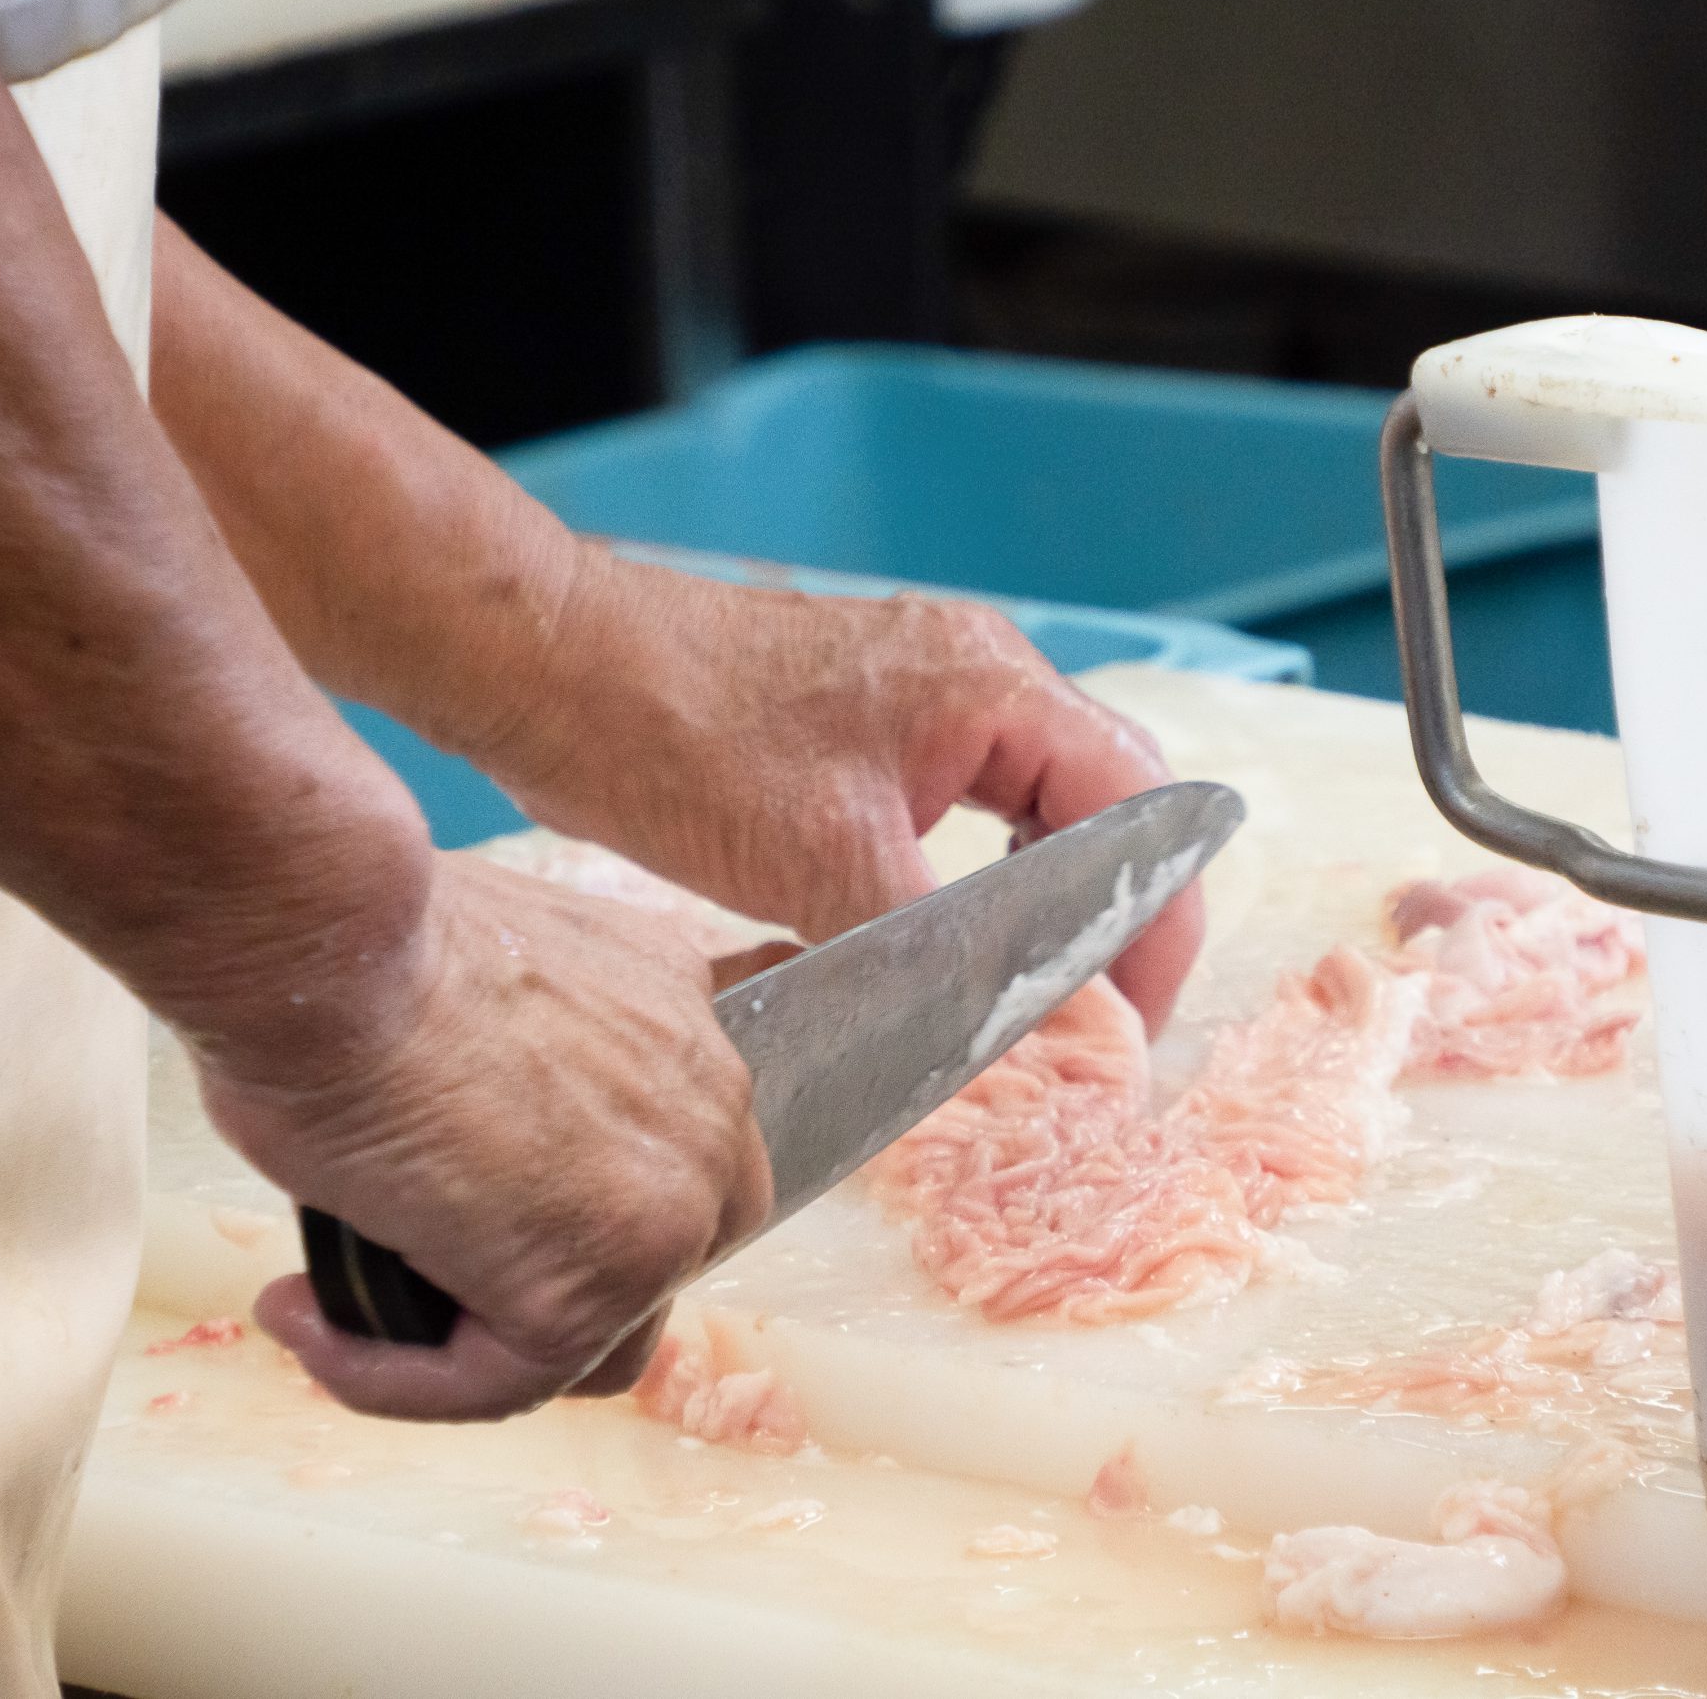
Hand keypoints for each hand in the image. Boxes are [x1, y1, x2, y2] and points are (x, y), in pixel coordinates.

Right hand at [200, 852, 770, 1420]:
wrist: (329, 943)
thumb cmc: (365, 943)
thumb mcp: (486, 976)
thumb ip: (522, 1055)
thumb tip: (475, 1126)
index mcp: (685, 1021)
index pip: (655, 1163)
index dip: (547, 1207)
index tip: (438, 1204)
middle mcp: (709, 1106)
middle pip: (647, 1257)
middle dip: (528, 1285)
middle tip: (406, 1274)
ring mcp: (669, 1205)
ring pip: (588, 1340)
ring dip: (462, 1345)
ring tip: (337, 1313)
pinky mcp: (594, 1289)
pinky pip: (503, 1382)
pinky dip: (397, 1380)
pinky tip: (313, 1328)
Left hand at [483, 552, 1205, 1033]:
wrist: (552, 667)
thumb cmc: (674, 739)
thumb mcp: (828, 872)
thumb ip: (953, 956)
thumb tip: (1043, 1040)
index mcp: (993, 688)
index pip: (1139, 809)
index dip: (1153, 924)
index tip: (1135, 1023)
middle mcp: (978, 671)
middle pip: (1106, 798)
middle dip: (1117, 912)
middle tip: (1100, 1021)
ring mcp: (925, 686)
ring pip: (1040, 799)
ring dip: (1056, 890)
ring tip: (1046, 988)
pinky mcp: (872, 714)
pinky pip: (974, 793)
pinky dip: (987, 867)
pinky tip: (959, 928)